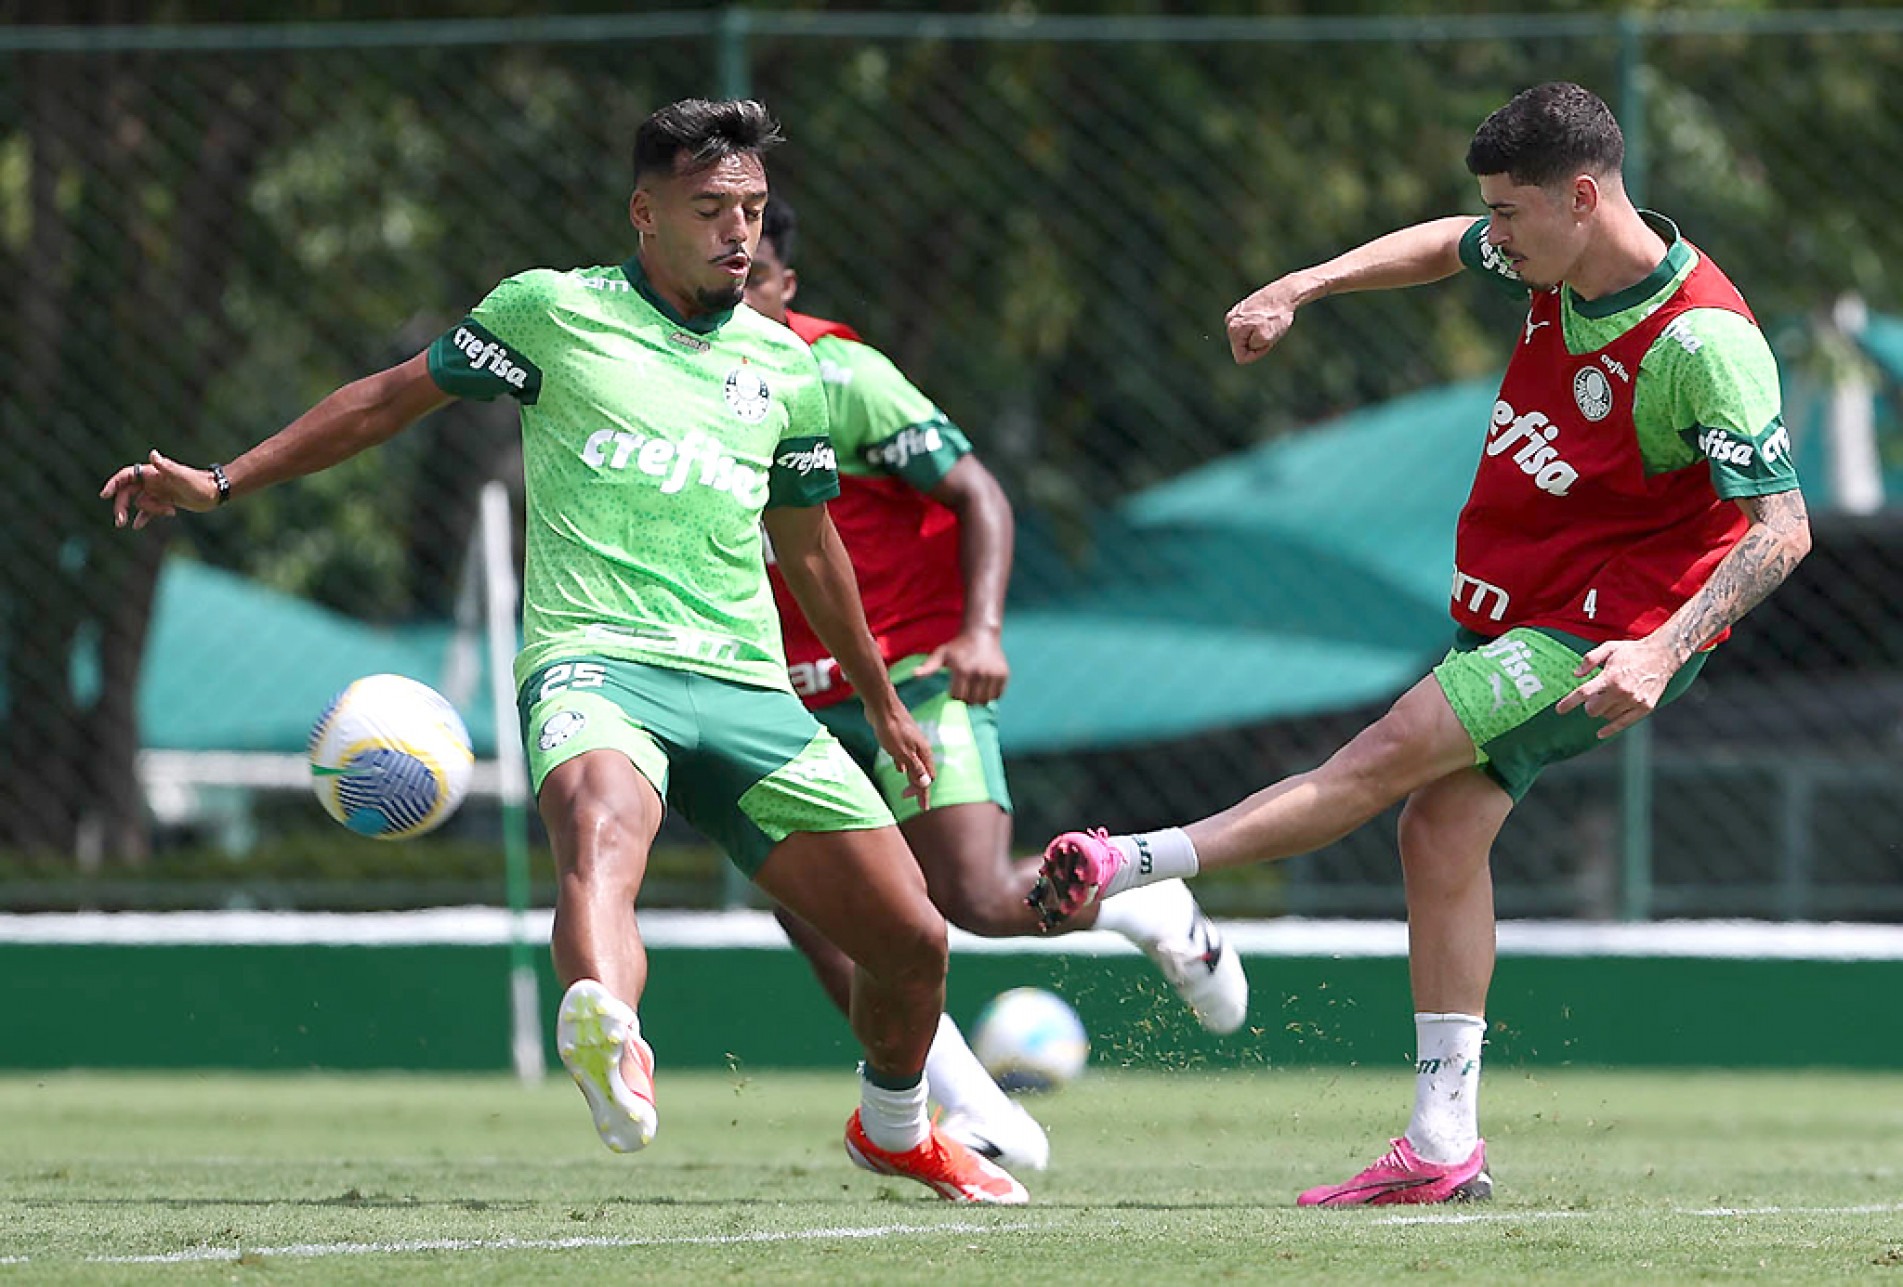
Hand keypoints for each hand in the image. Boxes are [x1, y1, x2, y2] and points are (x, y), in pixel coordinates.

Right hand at [100, 450, 218, 529]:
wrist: (215, 492)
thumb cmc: (199, 483)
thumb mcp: (182, 476)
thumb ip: (166, 467)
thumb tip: (153, 455)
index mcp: (153, 473)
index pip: (126, 476)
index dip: (114, 484)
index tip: (104, 495)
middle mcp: (153, 481)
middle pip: (128, 492)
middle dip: (122, 506)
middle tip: (119, 521)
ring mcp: (158, 491)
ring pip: (140, 503)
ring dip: (148, 511)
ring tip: (170, 512)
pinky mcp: (165, 501)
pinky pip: (148, 510)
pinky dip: (143, 517)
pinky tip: (136, 526)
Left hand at [870, 701, 935, 809]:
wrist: (881, 705)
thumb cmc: (891, 728)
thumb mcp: (902, 752)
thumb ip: (914, 768)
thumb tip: (926, 784)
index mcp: (923, 752)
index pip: (928, 778)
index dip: (924, 793)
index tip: (921, 807)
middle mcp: (919, 748)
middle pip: (922, 772)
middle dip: (919, 787)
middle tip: (911, 800)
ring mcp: (910, 742)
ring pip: (914, 764)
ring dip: (912, 777)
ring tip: (908, 789)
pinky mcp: (899, 737)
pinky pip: (905, 756)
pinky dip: (904, 765)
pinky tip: (899, 769)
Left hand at [911, 630, 1008, 705]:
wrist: (981, 634)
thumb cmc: (958, 646)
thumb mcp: (941, 654)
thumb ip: (929, 666)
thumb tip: (914, 674)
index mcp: (962, 670)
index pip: (957, 697)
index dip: (955, 694)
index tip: (956, 687)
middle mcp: (978, 673)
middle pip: (971, 701)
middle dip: (967, 698)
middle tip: (966, 688)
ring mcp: (993, 675)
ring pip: (984, 701)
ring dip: (979, 698)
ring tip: (975, 688)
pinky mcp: (1004, 675)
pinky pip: (997, 696)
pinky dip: (991, 695)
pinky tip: (985, 685)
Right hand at [1224, 278, 1303, 364]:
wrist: (1284, 293)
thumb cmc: (1276, 315)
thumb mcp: (1267, 338)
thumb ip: (1252, 348)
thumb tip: (1247, 347)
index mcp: (1233, 330)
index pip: (1240, 357)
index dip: (1255, 355)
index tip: (1267, 344)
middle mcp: (1230, 321)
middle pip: (1241, 347)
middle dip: (1256, 344)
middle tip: (1269, 333)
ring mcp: (1236, 313)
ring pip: (1245, 336)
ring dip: (1257, 335)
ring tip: (1268, 325)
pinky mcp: (1243, 308)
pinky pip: (1248, 326)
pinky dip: (1258, 326)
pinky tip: (1266, 318)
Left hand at [1553, 637, 1680, 737]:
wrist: (1663, 656)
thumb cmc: (1632, 651)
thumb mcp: (1609, 647)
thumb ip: (1589, 659)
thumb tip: (1576, 675)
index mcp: (1610, 676)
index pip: (1583, 693)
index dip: (1569, 703)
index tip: (1559, 710)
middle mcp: (1622, 691)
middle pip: (1593, 710)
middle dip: (1588, 706)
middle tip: (1593, 698)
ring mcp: (1634, 701)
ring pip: (1607, 716)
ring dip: (1602, 710)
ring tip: (1608, 699)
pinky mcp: (1645, 708)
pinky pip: (1623, 724)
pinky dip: (1610, 729)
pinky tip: (1600, 733)